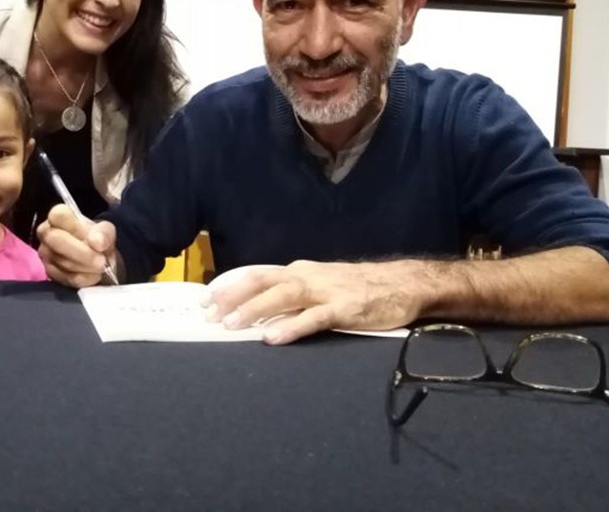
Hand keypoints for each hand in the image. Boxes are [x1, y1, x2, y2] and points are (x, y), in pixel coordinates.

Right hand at [37, 204, 116, 287]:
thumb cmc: (98, 240)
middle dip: (82, 253)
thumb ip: (104, 232)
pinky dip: (84, 279)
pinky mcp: (49, 273)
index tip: (95, 240)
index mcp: (59, 217)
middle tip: (102, 261)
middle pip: (56, 240)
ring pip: (62, 261)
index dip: (76, 227)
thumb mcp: (106, 231)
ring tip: (102, 267)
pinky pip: (66, 277)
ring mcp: (45, 254)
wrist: (98, 261)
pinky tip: (94, 276)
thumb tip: (96, 243)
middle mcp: (47, 233)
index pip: (58, 215)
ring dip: (86, 267)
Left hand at [204, 260, 425, 344]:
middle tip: (209, 314)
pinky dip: (291, 327)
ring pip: (283, 296)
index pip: (257, 274)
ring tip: (231, 325)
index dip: (230, 286)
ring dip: (255, 310)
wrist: (402, 284)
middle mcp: (307, 276)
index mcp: (298, 271)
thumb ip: (292, 293)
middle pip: (263, 281)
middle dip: (233, 296)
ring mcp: (326, 291)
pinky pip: (313, 318)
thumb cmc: (357, 287)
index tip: (205, 300)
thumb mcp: (319, 284)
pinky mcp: (344, 309)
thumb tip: (258, 308)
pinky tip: (273, 337)